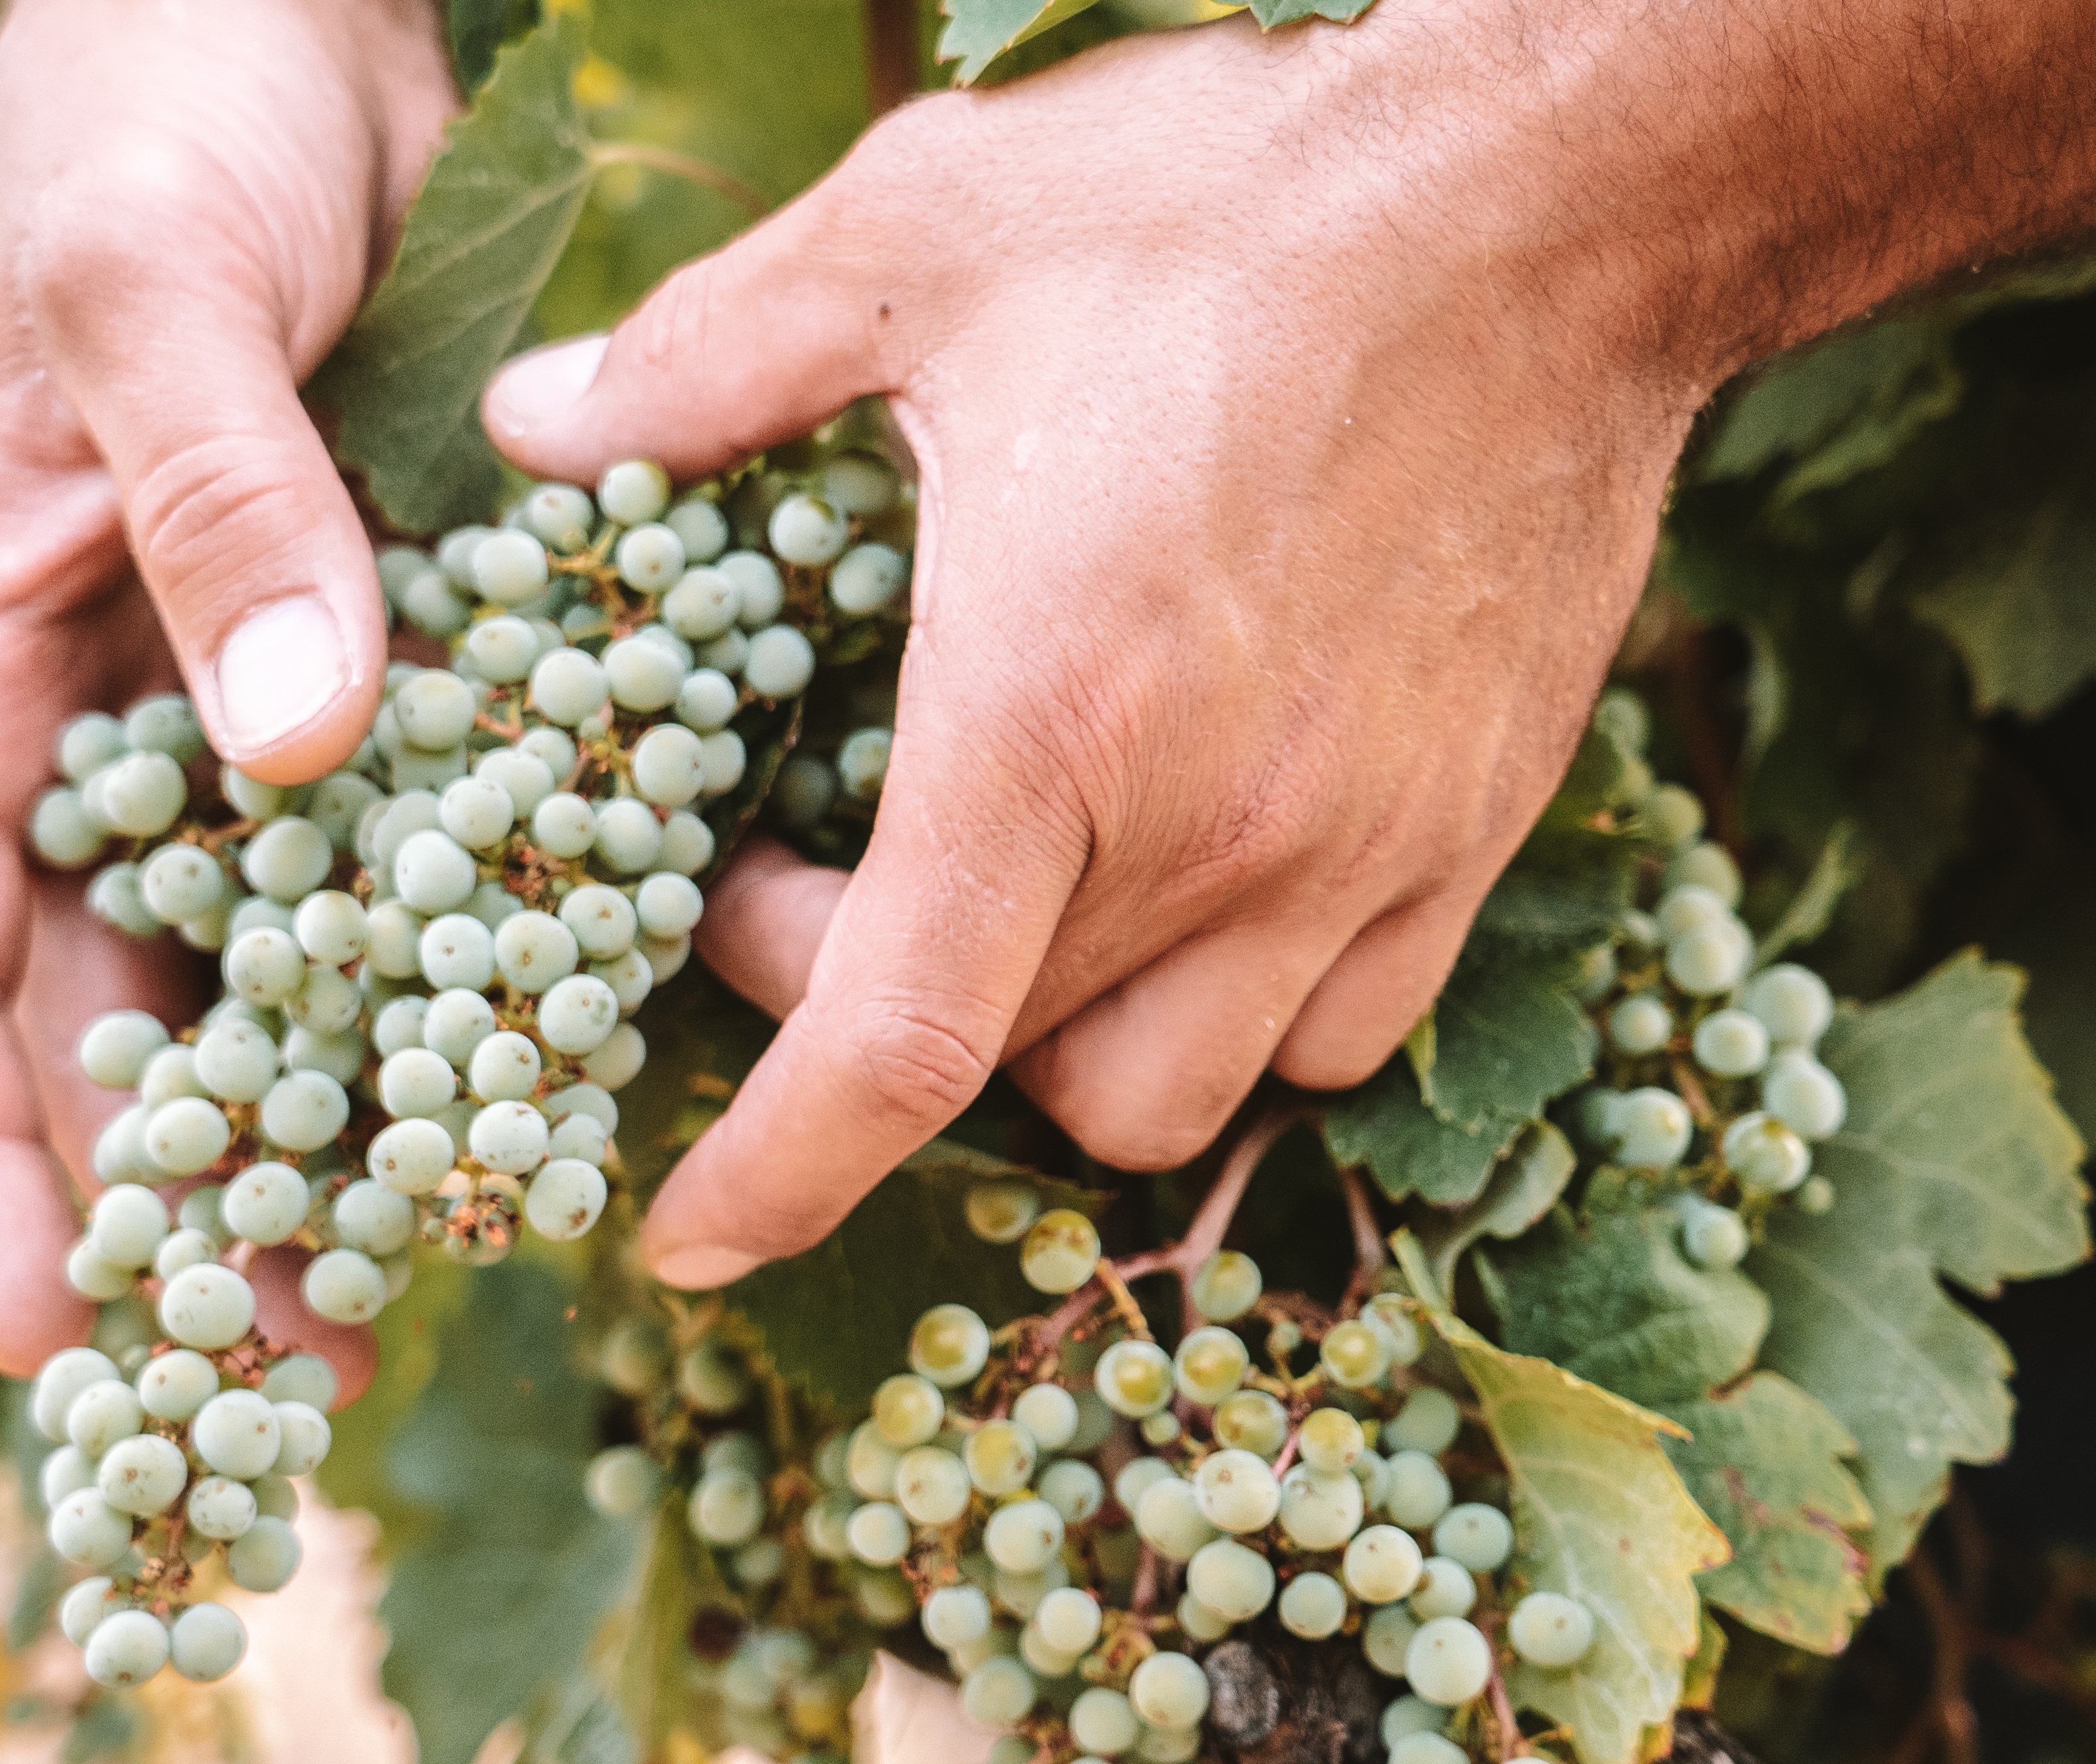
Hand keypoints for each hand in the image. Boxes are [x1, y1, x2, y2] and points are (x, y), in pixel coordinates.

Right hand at [0, 0, 453, 1371]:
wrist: (292, 7)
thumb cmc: (161, 105)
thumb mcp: (149, 279)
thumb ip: (212, 498)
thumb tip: (294, 744)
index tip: (44, 1324)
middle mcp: (98, 727)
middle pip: (99, 1025)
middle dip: (169, 1211)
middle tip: (269, 1383)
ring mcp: (245, 714)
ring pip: (260, 985)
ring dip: (316, 1148)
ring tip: (400, 1297)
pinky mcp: (390, 675)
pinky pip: (410, 868)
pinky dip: (450, 984)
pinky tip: (529, 1093)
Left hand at [484, 16, 1708, 1290]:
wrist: (1559, 194)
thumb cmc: (1235, 201)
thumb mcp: (924, 231)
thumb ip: (710, 356)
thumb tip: (536, 424)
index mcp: (1046, 716)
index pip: (889, 1048)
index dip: (774, 1177)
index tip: (691, 1236)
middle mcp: (1215, 832)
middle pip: (1004, 1071)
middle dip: (866, 1021)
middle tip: (808, 877)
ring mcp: (1364, 852)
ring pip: (1174, 1092)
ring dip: (1053, 1043)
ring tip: (1007, 898)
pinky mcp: (1473, 834)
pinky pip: (1339, 1034)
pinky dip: (1237, 1015)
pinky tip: (1191, 884)